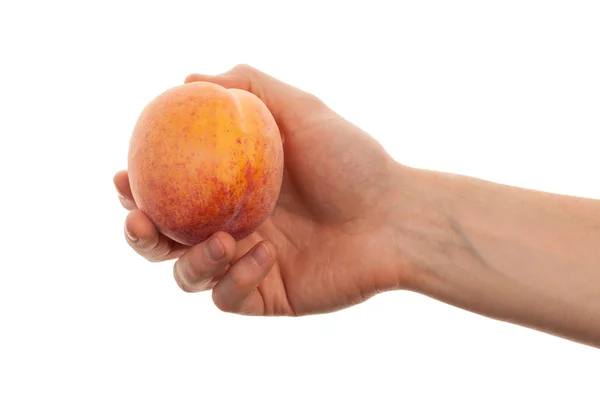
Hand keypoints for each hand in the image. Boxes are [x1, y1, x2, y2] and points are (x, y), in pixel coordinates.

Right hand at [114, 64, 406, 315]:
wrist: (395, 216)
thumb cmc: (351, 161)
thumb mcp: (300, 109)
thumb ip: (249, 87)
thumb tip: (189, 79)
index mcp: (232, 189)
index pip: (171, 192)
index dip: (138, 188)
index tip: (123, 175)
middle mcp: (233, 227)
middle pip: (167, 242)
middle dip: (142, 237)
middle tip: (141, 221)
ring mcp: (247, 265)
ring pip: (188, 276)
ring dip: (193, 261)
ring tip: (226, 240)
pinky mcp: (266, 297)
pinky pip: (228, 298)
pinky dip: (235, 279)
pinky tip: (266, 257)